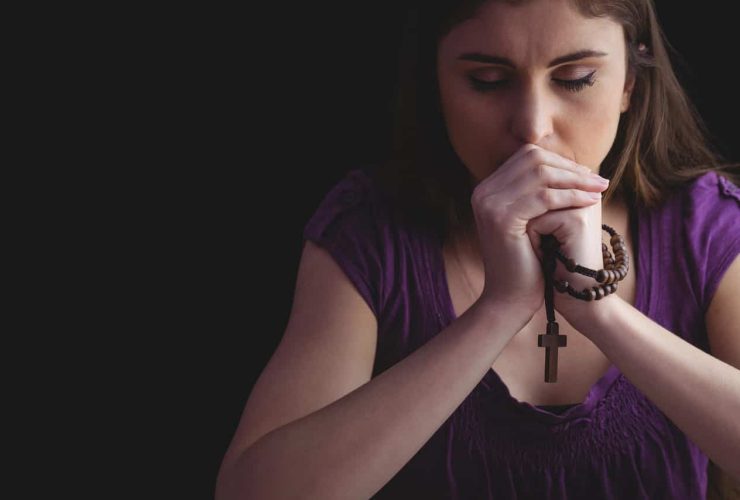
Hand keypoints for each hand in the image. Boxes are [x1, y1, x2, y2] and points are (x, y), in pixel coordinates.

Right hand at [471, 144, 609, 320]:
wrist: (510, 298)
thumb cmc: (526, 262)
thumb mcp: (532, 221)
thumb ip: (540, 193)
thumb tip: (574, 166)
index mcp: (487, 190)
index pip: (527, 157)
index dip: (560, 162)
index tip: (587, 175)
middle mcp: (482, 192)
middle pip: (533, 159)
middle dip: (570, 168)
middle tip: (598, 180)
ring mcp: (488, 204)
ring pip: (540, 174)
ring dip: (575, 180)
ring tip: (600, 189)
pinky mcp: (501, 219)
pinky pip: (544, 198)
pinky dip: (571, 196)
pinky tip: (591, 202)